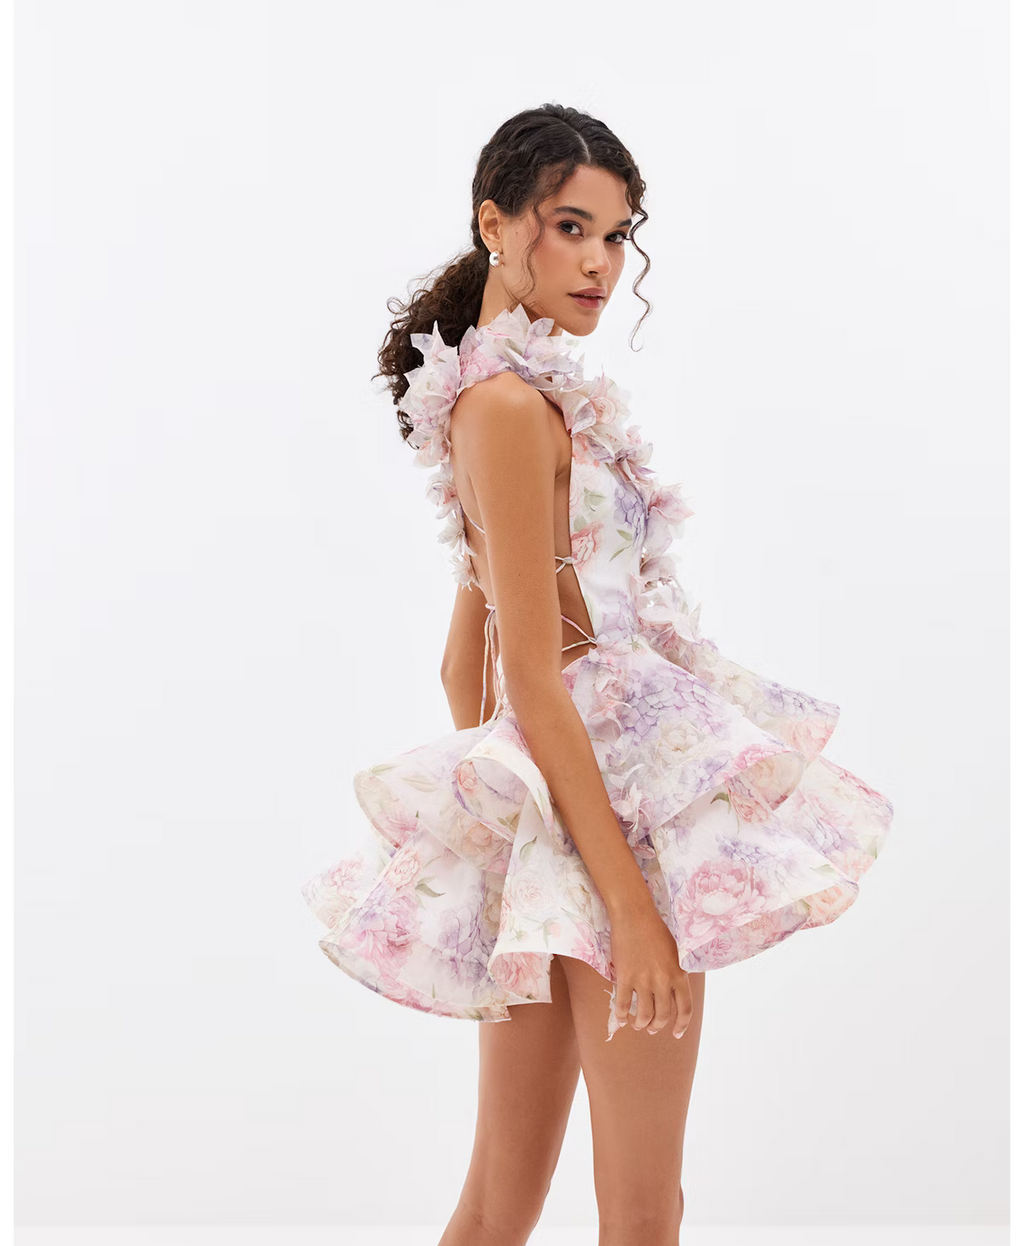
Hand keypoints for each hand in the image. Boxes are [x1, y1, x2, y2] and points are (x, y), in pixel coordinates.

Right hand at [607, 901, 692, 1039]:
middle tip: (652, 1029)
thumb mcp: (675, 953)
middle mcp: (663, 981)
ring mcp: (643, 980)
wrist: (634, 915)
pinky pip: (623, 1003)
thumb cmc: (656, 929)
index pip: (685, 1009)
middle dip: (657, 1026)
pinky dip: (622, 1014)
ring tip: (638, 1025)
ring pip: (644, 1014)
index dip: (681, 1025)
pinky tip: (621, 1018)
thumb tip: (674, 991)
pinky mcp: (625, 977)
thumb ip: (676, 973)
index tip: (677, 1033)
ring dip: (641, 1024)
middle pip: (663, 1015)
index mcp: (679, 975)